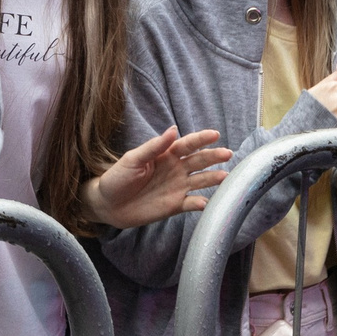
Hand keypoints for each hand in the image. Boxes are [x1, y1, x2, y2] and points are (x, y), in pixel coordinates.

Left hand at [80, 125, 232, 229]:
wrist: (108, 205)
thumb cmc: (118, 177)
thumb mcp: (133, 159)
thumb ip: (153, 147)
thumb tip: (173, 130)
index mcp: (165, 155)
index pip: (187, 145)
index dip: (201, 139)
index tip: (215, 134)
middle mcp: (175, 169)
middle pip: (199, 161)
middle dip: (213, 157)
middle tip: (227, 153)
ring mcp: (177, 187)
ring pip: (200, 181)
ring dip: (212, 178)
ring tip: (225, 176)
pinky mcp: (175, 205)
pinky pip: (191, 203)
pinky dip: (200, 203)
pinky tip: (206, 202)